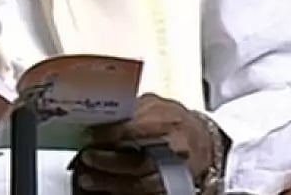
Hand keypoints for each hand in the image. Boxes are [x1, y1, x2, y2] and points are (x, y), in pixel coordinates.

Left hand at [74, 94, 215, 193]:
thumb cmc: (177, 121)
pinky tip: (106, 189)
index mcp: (168, 122)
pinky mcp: (171, 187)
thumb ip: (132, 111)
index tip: (90, 136)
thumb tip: (102, 118)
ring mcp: (174, 171)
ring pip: (140, 184)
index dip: (109, 135)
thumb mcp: (156, 106)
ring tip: (88, 180)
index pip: (134, 129)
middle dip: (108, 162)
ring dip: (110, 183)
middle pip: (137, 161)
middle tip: (87, 158)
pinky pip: (145, 193)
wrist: (203, 141)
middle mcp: (174, 148)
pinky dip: (122, 192)